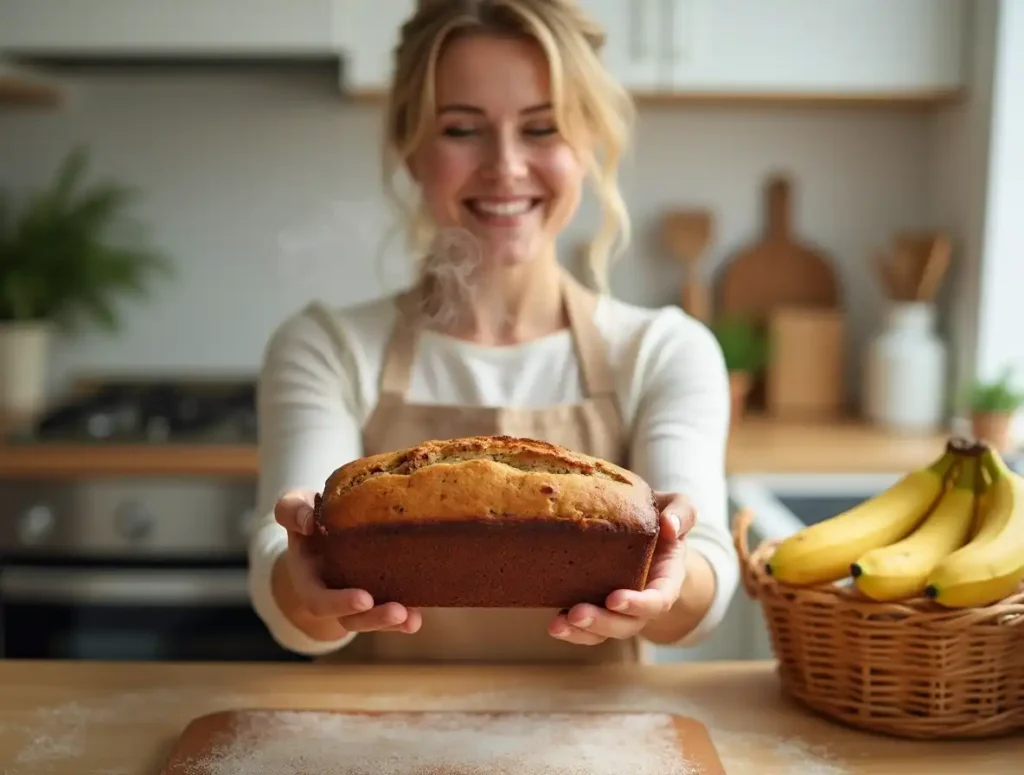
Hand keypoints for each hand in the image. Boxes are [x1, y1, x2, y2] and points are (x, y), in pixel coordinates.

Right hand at [274, 489, 421, 634]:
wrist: (323, 523)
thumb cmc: (309, 513)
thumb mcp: (294, 506)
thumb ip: (292, 510)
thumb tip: (307, 522)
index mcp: (309, 578)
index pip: (319, 600)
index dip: (340, 603)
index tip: (364, 599)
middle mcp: (331, 595)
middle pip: (349, 619)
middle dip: (373, 618)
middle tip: (397, 611)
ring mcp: (354, 598)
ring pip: (370, 620)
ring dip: (391, 623)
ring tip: (412, 620)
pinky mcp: (377, 595)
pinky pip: (388, 614)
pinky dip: (403, 619)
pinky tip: (417, 619)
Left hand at [548, 491, 694, 645]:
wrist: (644, 527)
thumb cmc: (660, 517)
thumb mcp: (677, 507)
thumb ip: (681, 512)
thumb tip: (669, 524)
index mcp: (666, 579)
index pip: (658, 601)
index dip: (638, 605)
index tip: (615, 599)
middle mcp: (643, 601)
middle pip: (628, 624)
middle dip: (603, 622)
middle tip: (578, 614)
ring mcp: (619, 608)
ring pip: (605, 631)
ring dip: (582, 632)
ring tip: (558, 625)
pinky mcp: (597, 605)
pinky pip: (587, 627)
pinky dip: (571, 630)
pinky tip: (555, 625)